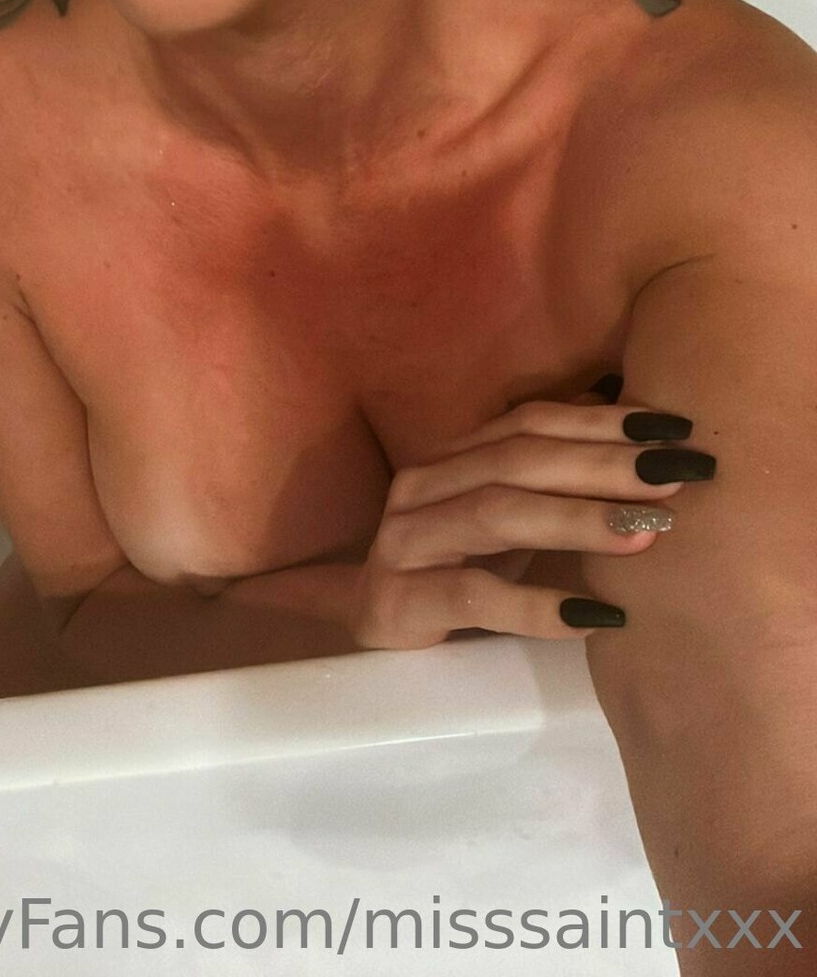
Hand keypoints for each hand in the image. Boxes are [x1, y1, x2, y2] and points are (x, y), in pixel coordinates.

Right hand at [348, 381, 691, 645]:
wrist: (372, 626)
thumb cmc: (457, 565)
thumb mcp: (506, 515)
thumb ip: (554, 479)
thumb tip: (645, 435)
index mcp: (453, 456)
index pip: (529, 422)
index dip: (601, 421)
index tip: (673, 429)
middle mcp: (424, 486)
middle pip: (519, 461)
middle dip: (604, 464)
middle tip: (675, 476)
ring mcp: (405, 542)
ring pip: (497, 514)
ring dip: (579, 519)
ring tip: (647, 532)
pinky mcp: (399, 602)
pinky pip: (475, 597)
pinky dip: (538, 606)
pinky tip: (596, 616)